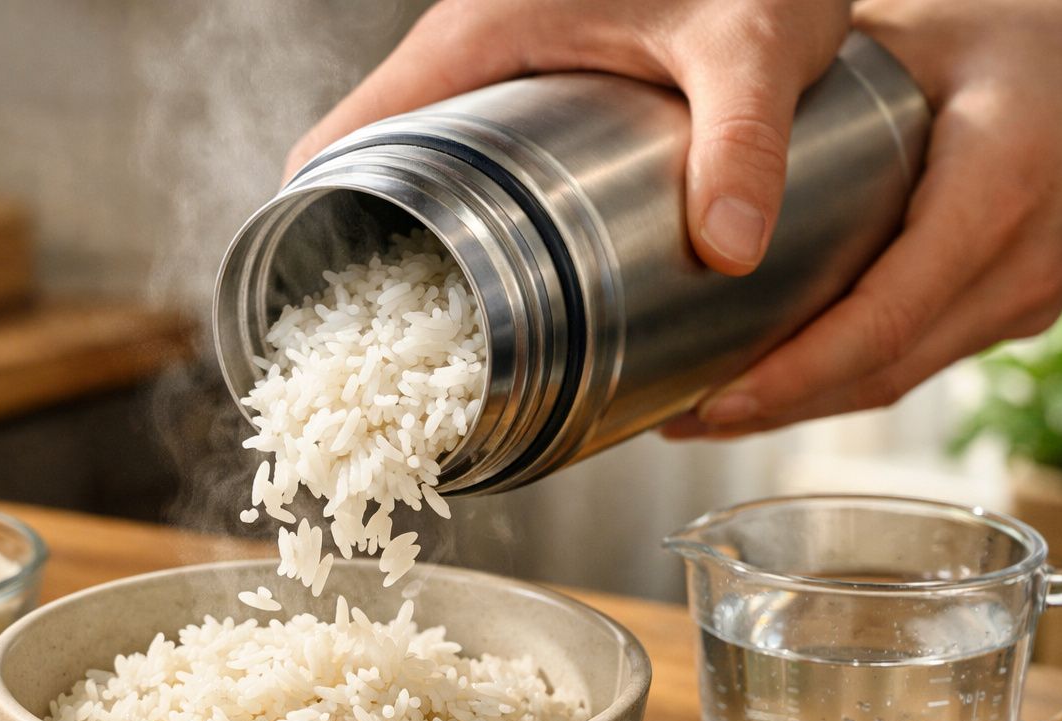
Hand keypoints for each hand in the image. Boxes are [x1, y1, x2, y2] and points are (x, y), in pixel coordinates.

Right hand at [286, 0, 852, 275]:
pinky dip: (455, 211)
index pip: (342, 135)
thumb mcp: (750, 44)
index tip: (324, 309)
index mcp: (475, 35)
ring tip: (440, 327)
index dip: (310, 222)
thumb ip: (743, 142)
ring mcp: (493, 65)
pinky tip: (497, 272)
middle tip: (395, 344)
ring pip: (414, 160)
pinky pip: (462, 151)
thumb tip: (728, 252)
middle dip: (365, 253)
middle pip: (368, 162)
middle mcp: (466, 49)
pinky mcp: (529, 80)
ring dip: (412, 237)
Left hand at [663, 0, 1061, 437]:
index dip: (798, 372)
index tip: (720, 398)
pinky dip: (842, 382)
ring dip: (801, 408)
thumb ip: (819, 92)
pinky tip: (772, 387)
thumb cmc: (1016, 37)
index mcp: (1002, 185)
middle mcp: (1026, 258)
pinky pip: (920, 360)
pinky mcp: (1015, 311)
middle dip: (779, 407)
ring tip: (705, 414)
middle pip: (887, 368)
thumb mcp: (917, 38)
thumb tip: (699, 143)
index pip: (889, 315)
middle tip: (685, 418)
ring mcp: (1029, 296)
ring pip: (902, 378)